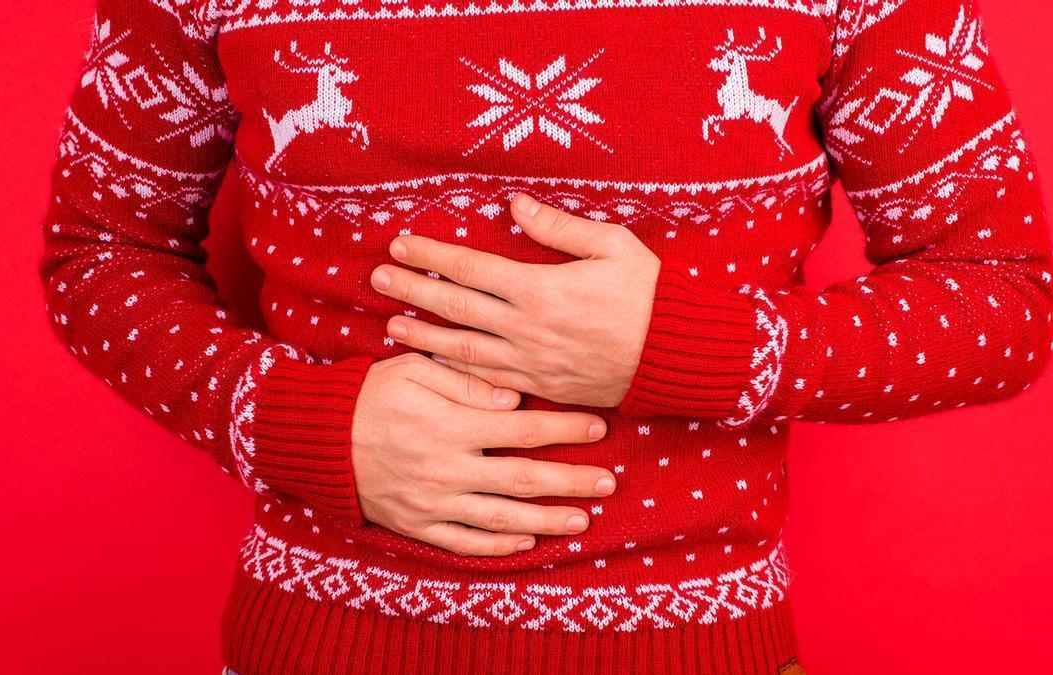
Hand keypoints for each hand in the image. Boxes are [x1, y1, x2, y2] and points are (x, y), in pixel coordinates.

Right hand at [350, 353, 616, 556]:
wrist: (317, 440)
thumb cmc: (369, 395)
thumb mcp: (413, 371)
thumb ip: (466, 382)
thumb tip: (514, 398)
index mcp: (451, 425)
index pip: (522, 428)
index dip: (564, 427)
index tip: (598, 426)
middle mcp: (448, 468)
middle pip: (523, 478)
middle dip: (571, 480)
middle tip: (609, 482)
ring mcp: (434, 502)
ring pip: (503, 517)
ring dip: (547, 519)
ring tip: (583, 519)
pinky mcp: (418, 526)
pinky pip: (465, 542)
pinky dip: (499, 545)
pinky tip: (528, 542)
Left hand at [370, 193, 660, 407]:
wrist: (675, 356)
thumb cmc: (649, 295)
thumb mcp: (612, 245)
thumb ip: (559, 227)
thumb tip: (515, 204)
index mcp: (539, 289)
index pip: (470, 268)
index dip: (431, 255)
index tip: (401, 243)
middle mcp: (526, 328)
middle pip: (455, 308)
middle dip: (412, 291)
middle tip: (377, 278)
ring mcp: (531, 362)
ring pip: (463, 350)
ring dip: (423, 338)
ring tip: (391, 328)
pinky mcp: (542, 385)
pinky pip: (488, 381)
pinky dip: (457, 373)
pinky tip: (435, 366)